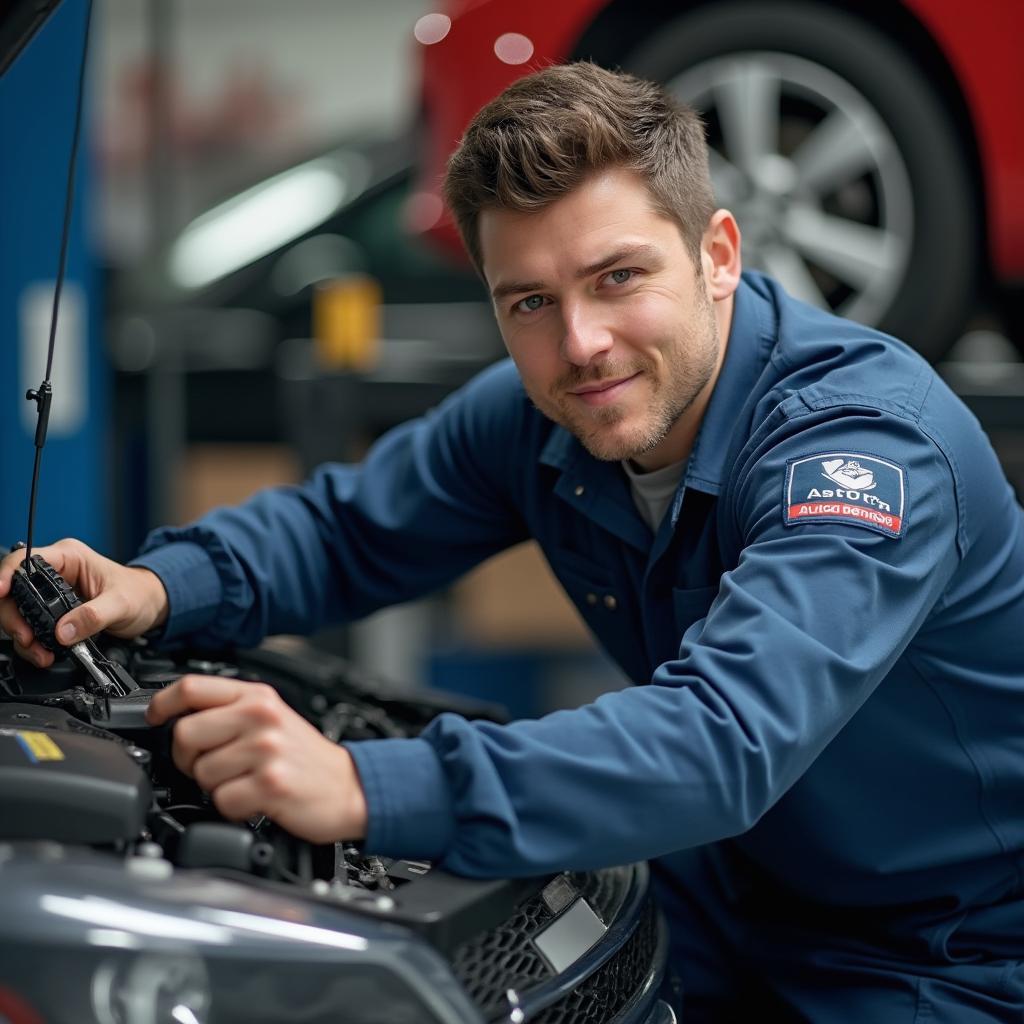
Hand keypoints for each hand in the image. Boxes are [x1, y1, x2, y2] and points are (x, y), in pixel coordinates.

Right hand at [0, 538, 169, 667]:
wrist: (150, 606)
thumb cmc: (139, 593)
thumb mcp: (121, 603)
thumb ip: (93, 616)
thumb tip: (63, 632)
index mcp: (69, 557)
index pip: (25, 560)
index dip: (6, 575)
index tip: (0, 593)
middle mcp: (55, 572)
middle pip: (13, 590)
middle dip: (14, 617)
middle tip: (26, 637)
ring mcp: (51, 593)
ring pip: (18, 611)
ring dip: (22, 634)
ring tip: (39, 652)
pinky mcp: (53, 611)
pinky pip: (31, 625)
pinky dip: (32, 642)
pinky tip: (43, 653)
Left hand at [146, 675, 367, 843]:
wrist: (350, 787)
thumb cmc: (305, 756)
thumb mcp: (273, 716)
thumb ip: (230, 710)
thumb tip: (175, 716)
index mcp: (258, 696)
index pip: (191, 687)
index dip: (162, 704)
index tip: (156, 717)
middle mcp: (262, 717)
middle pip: (185, 733)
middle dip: (188, 759)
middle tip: (210, 766)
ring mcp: (266, 749)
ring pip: (200, 772)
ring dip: (214, 786)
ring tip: (242, 781)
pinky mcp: (270, 783)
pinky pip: (221, 800)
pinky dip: (232, 808)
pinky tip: (253, 799)